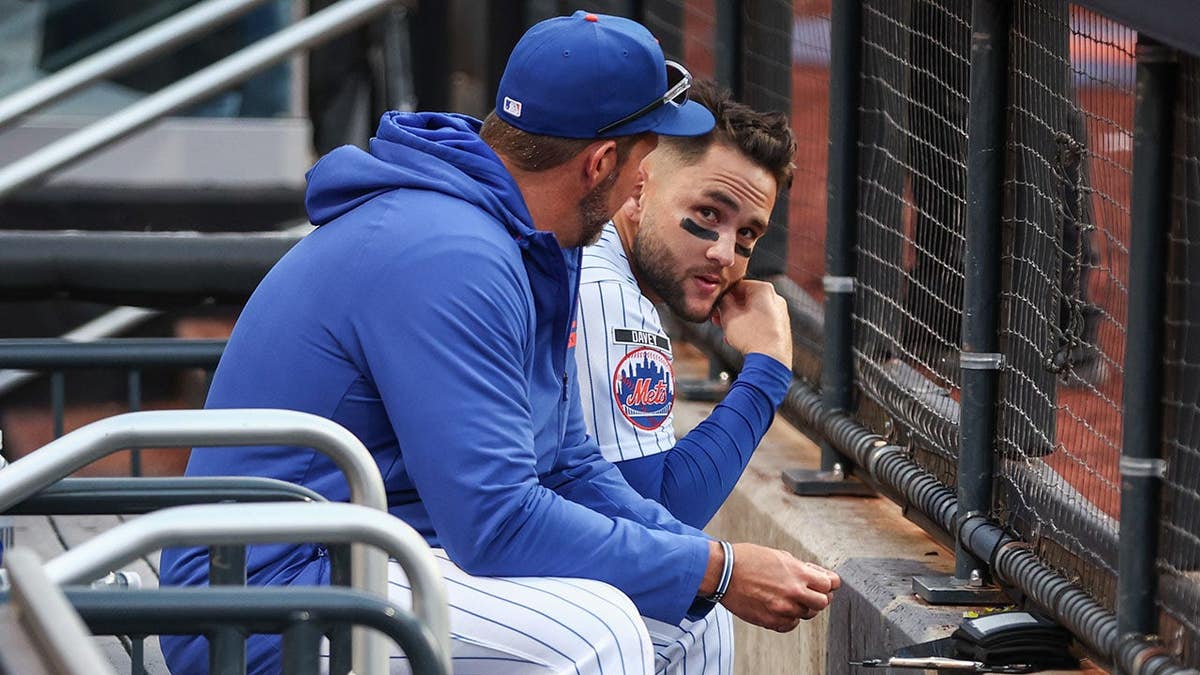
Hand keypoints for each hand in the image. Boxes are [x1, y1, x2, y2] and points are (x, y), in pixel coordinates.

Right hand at [712, 280, 791, 368]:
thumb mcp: (728, 315)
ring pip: (753, 312)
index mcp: (764, 289)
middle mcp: (776, 299)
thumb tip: (722, 299)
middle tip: (718, 319)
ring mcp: (781, 314)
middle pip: (747, 300)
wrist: (771, 360)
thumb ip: (723, 302)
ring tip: (726, 331)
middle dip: (730, 310)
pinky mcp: (781, 329)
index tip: (716, 306)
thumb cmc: (751, 336)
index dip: (723, 297)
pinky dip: (749, 328)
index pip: (737, 286)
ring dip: (738, 320)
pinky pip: (761, 324)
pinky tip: (738, 339)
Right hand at [718, 543, 839, 631]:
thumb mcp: (779, 555)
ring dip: (803, 607)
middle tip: (813, 592)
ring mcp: (782, 609)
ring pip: (807, 615)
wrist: (723, 573)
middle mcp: (793, 593)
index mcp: (797, 573)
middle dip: (819, 596)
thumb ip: (799, 567)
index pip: (829, 584)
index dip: (830, 583)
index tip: (828, 583)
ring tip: (792, 598)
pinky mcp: (770, 620)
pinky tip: (782, 608)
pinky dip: (789, 618)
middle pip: (823, 603)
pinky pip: (790, 625)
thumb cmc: (747, 560)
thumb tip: (814, 574)